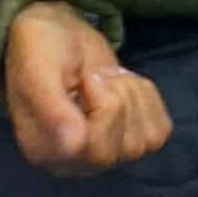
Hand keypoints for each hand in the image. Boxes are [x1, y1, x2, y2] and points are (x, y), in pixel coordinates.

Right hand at [4, 2, 172, 175]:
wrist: (58, 34)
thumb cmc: (41, 49)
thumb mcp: (39, 71)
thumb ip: (53, 109)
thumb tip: (74, 146)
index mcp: (44, 150)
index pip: (94, 151)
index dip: (103, 108)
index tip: (86, 77)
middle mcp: (73, 162)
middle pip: (124, 149)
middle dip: (120, 99)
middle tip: (96, 75)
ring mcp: (103, 154)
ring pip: (145, 142)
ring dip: (133, 96)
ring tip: (107, 79)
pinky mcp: (127, 140)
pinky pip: (158, 134)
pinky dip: (148, 101)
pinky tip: (123, 86)